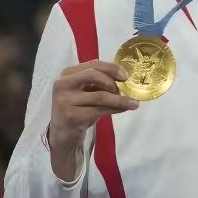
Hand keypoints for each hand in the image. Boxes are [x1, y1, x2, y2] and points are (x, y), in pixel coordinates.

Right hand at [48, 60, 137, 179]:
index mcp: (68, 73)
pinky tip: (123, 109)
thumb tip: (126, 80)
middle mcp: (63, 84)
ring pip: (100, 96)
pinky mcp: (72, 116)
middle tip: (126, 89)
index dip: (112, 68)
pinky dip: (115, 109)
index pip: (93, 64)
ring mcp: (65, 100)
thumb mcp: (87, 91)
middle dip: (113, 81)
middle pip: (93, 75)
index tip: (126, 76)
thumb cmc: (78, 108)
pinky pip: (99, 110)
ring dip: (120, 100)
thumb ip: (101, 83)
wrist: (63, 133)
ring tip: (133, 103)